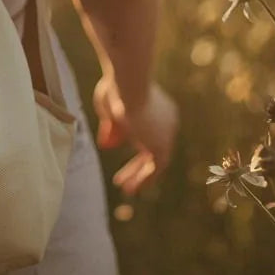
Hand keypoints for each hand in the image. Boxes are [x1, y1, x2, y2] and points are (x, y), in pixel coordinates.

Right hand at [93, 77, 177, 195]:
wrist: (128, 84)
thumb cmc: (116, 89)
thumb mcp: (108, 107)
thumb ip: (109, 126)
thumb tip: (106, 145)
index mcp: (158, 107)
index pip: (147, 128)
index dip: (130, 138)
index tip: (112, 145)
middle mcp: (167, 121)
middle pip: (153, 146)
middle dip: (137, 163)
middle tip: (122, 177)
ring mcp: (167, 134)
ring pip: (156, 160)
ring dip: (139, 175)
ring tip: (126, 190)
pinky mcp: (163, 146)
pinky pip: (155, 169)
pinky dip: (142, 179)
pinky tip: (129, 189)